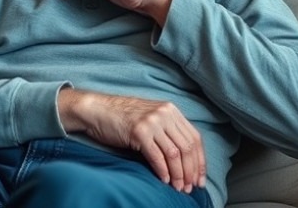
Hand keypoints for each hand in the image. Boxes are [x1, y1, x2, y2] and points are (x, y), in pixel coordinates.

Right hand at [58, 88, 205, 192]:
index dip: (199, 161)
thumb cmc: (123, 118)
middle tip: (190, 187)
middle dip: (191, 171)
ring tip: (178, 187)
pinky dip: (163, 171)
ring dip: (178, 174)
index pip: (194, 138)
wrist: (98, 110)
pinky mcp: (139, 131)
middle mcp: (165, 114)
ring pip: (174, 153)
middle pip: (187, 147)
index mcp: (171, 111)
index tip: (199, 178)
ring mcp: (152, 122)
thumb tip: (185, 159)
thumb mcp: (152, 119)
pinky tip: (164, 180)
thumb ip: (168, 131)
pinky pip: (157, 156)